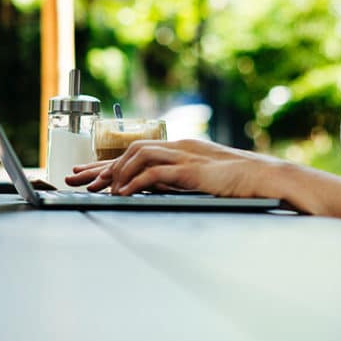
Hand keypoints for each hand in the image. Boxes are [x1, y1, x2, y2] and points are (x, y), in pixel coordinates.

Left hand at [64, 139, 281, 198]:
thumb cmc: (237, 182)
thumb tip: (149, 189)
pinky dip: (136, 181)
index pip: (134, 153)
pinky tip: (123, 192)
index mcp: (178, 149)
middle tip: (75, 179)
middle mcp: (177, 147)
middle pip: (128, 151)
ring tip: (99, 189)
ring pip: (138, 155)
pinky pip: (156, 171)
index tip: (84, 174)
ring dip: (116, 172)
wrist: (266, 178)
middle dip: (99, 167)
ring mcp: (184, 156)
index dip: (106, 164)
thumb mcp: (199, 179)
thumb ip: (175, 180)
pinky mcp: (191, 171)